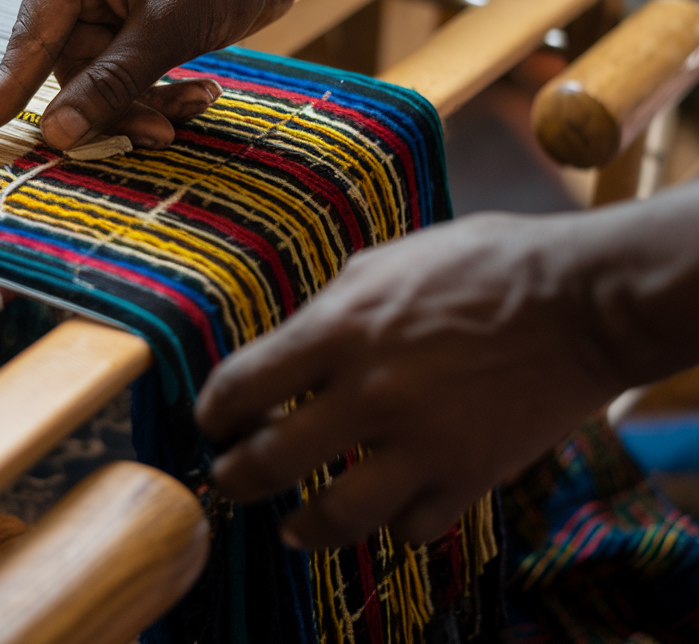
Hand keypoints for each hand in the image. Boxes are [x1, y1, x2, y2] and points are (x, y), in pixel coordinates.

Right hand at [0, 0, 299, 148]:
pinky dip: (160, 96)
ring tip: (195, 106)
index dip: (5, 87)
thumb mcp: (169, 26)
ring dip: (145, 106)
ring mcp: (104, 7)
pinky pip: (127, 81)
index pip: (30, 35)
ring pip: (101, 84)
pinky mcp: (130, 30)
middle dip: (115, 105)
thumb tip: (57, 134)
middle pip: (70, 70)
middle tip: (158, 134)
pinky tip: (201, 94)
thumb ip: (112, 82)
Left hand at [194, 211, 626, 549]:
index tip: (210, 422)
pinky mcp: (468, 478)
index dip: (212, 411)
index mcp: (340, 329)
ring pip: (333, 517)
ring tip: (287, 526)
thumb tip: (288, 350)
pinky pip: (409, 527)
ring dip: (298, 526)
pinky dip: (388, 523)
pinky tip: (380, 509)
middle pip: (268, 462)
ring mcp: (420, 444)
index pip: (241, 386)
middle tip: (226, 479)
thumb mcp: (383, 263)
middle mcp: (369, 393)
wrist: (578, 300)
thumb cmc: (478, 264)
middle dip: (233, 478)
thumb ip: (328, 312)